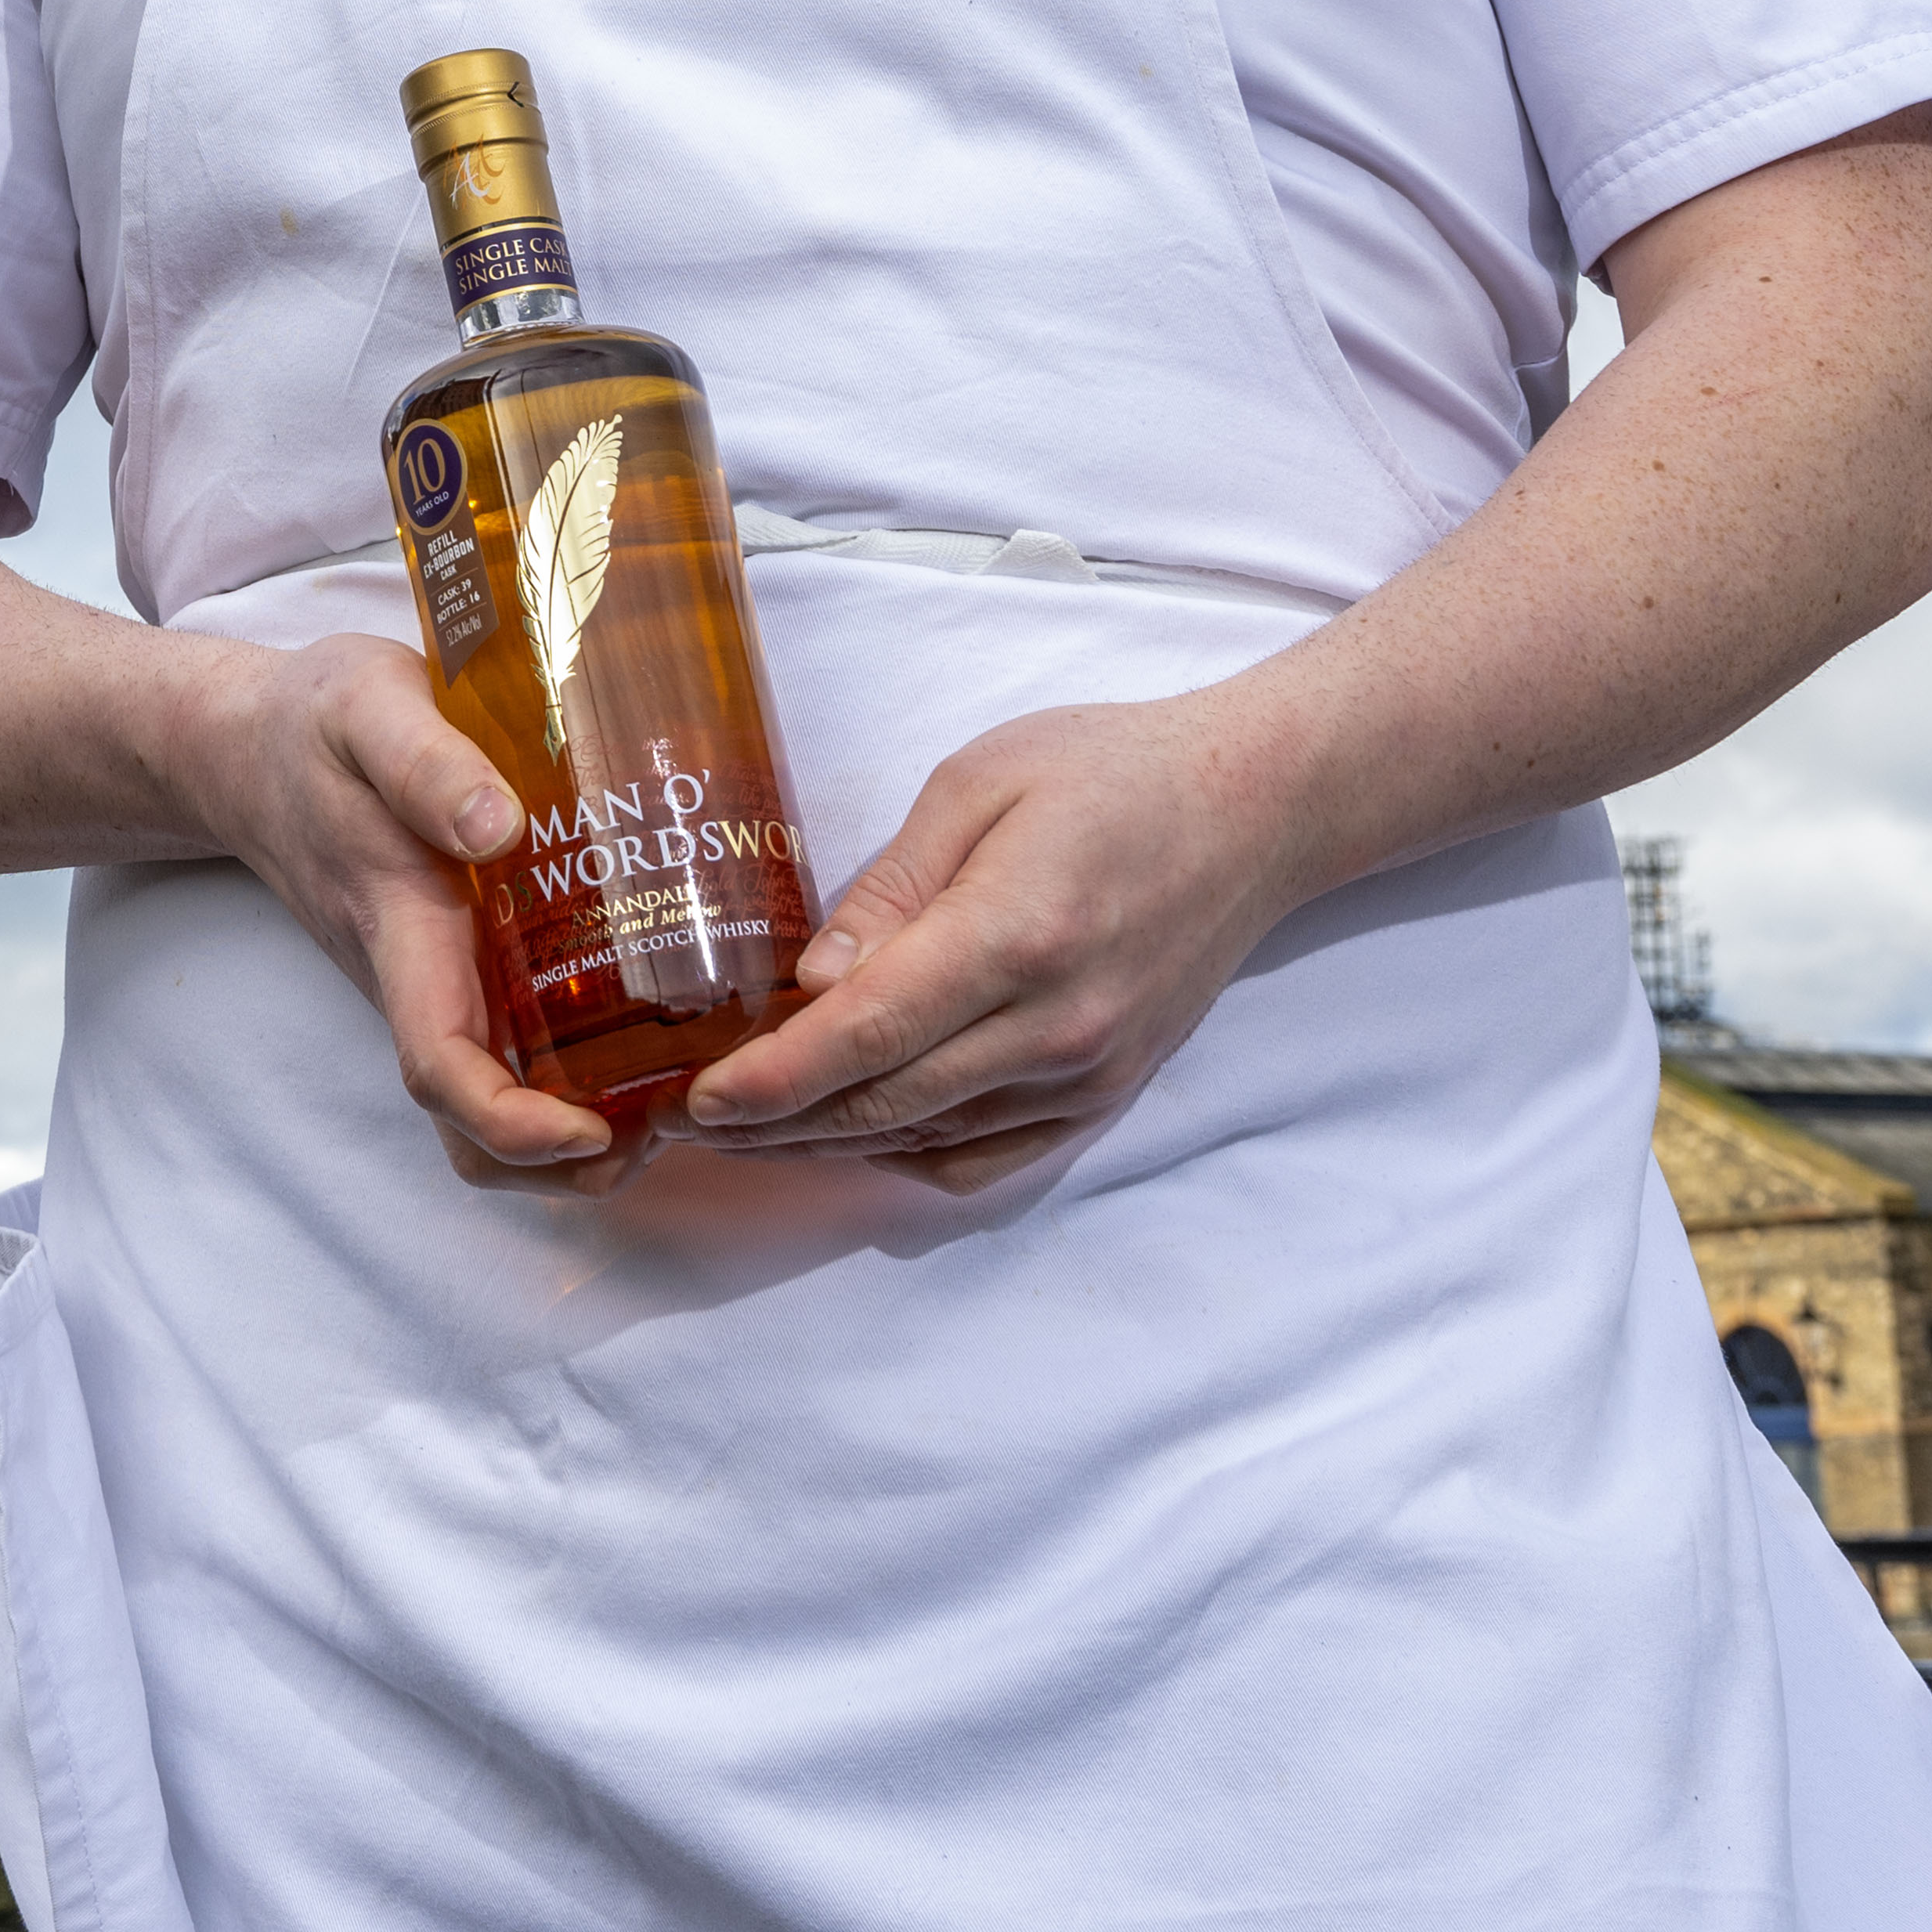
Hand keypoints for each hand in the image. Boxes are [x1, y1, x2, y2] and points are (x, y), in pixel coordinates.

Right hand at [180, 631, 638, 1193]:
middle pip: (470, 1129)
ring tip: (673, 1093)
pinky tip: (644, 1033)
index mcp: (399, 929)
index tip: (597, 1126)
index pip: (440, 1068)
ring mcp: (431, 983)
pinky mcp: (449, 967)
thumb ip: (425, 762)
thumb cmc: (315, 722)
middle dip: (563, 1164)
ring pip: (487, 1106)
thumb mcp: (368, 708)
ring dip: (571, 1137)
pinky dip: (568, 1078)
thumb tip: (498, 827)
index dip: (514, 1125)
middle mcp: (416, 980)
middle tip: (671, 1120)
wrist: (249, 742)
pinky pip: (501, 1054)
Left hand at [669, 685, 1317, 1194]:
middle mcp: (1055, 1026)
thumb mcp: (979, 783)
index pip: (869, 1036)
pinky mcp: (1105, 1095)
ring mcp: (1086, 1074)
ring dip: (824, 1145)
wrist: (1253, 813)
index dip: (773, 1081)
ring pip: (925, 1139)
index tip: (694, 1101)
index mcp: (1015, 935)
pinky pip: (986, 1157)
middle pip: (884, 1104)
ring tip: (741, 1131)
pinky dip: (907, 1156)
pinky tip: (851, 1133)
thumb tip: (815, 981)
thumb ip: (891, 887)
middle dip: (770, 1126)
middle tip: (678, 1123)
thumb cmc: (1109, 774)